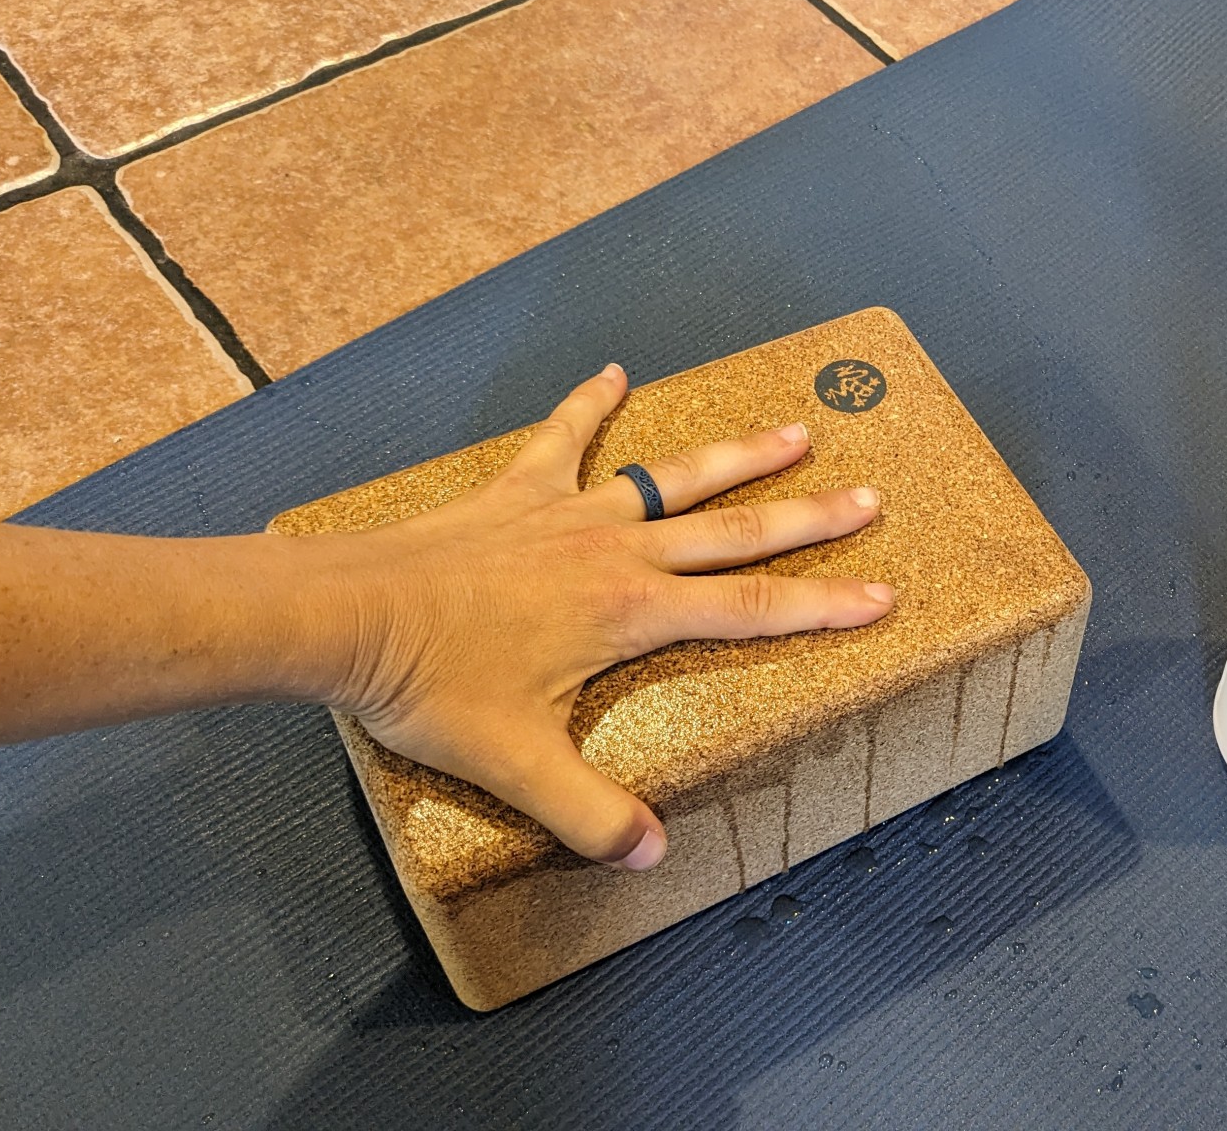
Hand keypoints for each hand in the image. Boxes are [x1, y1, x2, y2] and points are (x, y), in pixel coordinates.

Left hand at [332, 364, 891, 869]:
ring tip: (793, 431)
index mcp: (630, 613)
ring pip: (671, 479)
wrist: (346, 617)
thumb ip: (589, 812)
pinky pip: (563, 438)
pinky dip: (590, 406)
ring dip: (736, 457)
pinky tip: (614, 373)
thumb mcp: (517, 766)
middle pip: (733, 531)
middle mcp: (616, 552)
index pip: (749, 608)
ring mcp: (568, 514)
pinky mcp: (516, 493)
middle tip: (868, 498)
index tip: (880, 595)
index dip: (821, 605)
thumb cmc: (432, 689)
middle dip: (807, 517)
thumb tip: (651, 853)